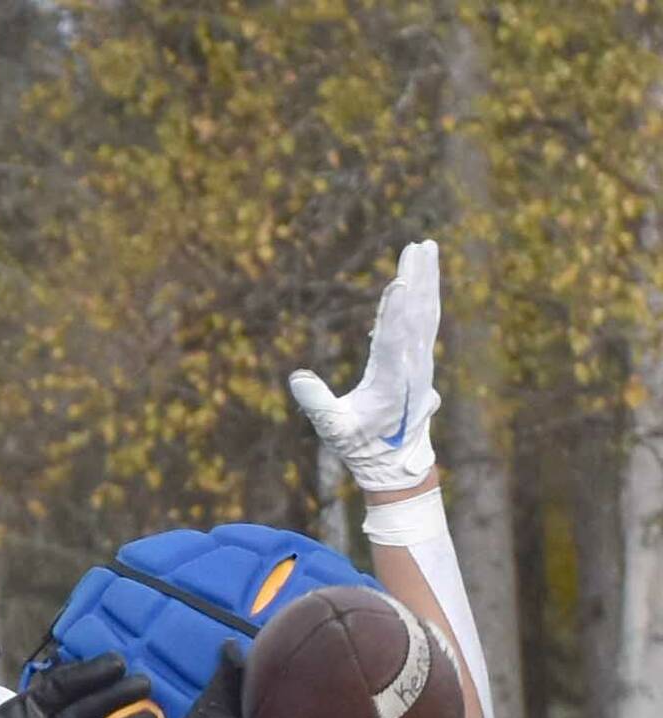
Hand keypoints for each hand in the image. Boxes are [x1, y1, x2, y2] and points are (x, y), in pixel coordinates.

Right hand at [288, 240, 440, 491]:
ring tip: (426, 249)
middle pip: (419, 315)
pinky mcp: (420, 361)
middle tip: (422, 245)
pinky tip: (414, 282)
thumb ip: (317, 404)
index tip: (399, 282)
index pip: (394, 340)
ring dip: (426, 280)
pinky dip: (420, 298)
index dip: (395, 311)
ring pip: (426, 314)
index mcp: (393, 382)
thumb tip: (297, 376)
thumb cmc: (362, 447)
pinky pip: (423, 322)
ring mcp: (421, 363)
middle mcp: (414, 367)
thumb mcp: (334, 430)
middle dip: (420, 279)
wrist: (398, 464)